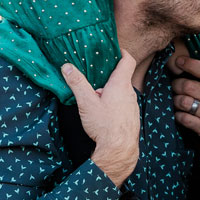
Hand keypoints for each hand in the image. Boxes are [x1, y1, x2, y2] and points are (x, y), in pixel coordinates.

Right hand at [61, 53, 139, 186]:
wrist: (119, 150)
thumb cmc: (104, 125)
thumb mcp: (86, 102)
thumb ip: (77, 83)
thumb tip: (67, 67)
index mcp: (121, 84)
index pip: (127, 60)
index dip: (121, 52)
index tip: (113, 49)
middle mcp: (130, 93)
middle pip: (121, 77)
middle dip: (108, 76)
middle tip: (94, 77)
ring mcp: (133, 106)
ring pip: (122, 92)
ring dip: (110, 92)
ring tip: (95, 97)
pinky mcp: (132, 117)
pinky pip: (123, 104)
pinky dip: (114, 103)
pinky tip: (103, 113)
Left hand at [171, 56, 199, 161]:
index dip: (190, 64)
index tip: (179, 61)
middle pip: (189, 86)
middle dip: (177, 84)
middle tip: (174, 86)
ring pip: (183, 101)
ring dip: (175, 101)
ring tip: (176, 102)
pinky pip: (184, 118)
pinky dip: (178, 116)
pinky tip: (180, 116)